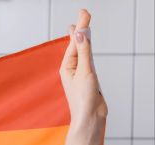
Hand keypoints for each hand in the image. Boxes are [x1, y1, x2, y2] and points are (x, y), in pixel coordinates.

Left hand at [59, 9, 107, 130]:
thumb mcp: (85, 72)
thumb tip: (80, 35)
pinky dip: (87, 50)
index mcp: (67, 67)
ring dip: (83, 38)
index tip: (83, 13)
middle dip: (81, 29)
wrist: (90, 118)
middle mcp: (72, 69)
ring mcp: (80, 73)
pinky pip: (87, 60)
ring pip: (82, 52)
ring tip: (80, 27)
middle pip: (77, 45)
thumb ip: (84, 53)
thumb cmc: (83, 99)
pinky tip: (85, 48)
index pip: (75, 42)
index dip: (80, 27)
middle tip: (83, 14)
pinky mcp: (88, 78)